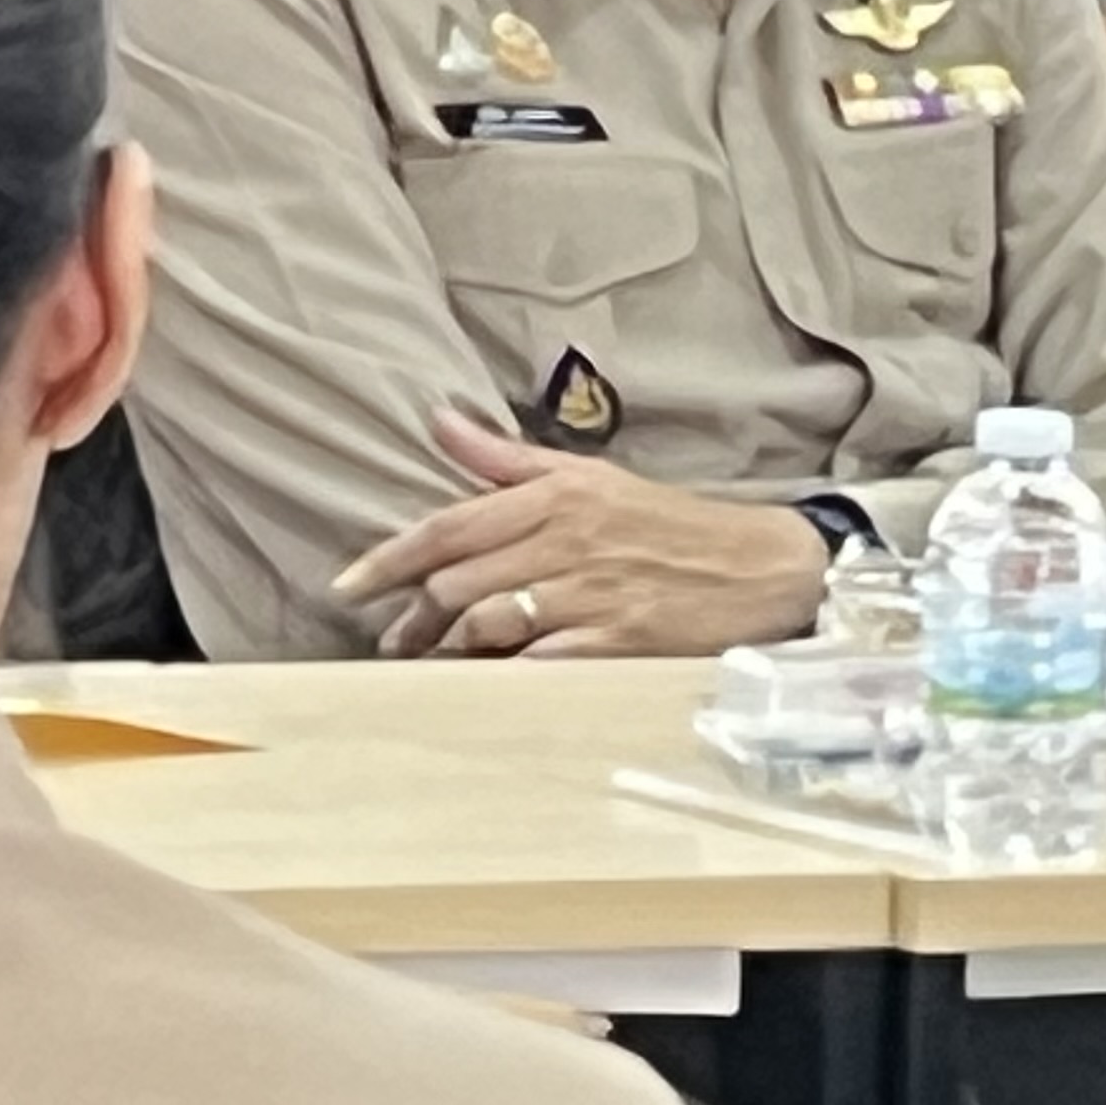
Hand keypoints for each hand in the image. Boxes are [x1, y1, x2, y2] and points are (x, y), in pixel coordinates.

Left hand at [330, 410, 833, 656]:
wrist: (758, 567)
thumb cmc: (666, 523)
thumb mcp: (589, 476)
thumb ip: (506, 459)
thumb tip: (439, 421)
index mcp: (556, 495)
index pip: (452, 524)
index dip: (390, 558)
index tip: (347, 586)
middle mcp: (566, 540)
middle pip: (458, 580)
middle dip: (416, 615)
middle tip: (396, 637)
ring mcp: (590, 594)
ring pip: (488, 621)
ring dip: (450, 647)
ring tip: (435, 660)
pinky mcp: (615, 643)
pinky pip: (537, 663)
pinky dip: (504, 675)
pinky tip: (488, 682)